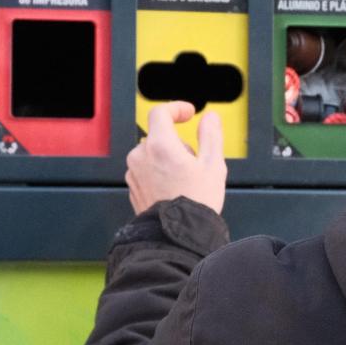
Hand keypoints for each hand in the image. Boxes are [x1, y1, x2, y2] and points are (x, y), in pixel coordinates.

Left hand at [127, 101, 226, 215]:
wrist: (177, 235)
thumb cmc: (195, 202)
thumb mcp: (213, 164)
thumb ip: (211, 135)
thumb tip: (210, 119)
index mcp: (160, 145)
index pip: (161, 112)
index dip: (176, 109)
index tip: (188, 114)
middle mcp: (141, 156)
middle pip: (158, 136)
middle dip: (177, 143)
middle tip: (194, 161)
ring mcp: (134, 172)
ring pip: (152, 154)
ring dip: (167, 158)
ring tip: (185, 179)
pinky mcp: (132, 187)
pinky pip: (145, 170)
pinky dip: (158, 173)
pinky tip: (174, 188)